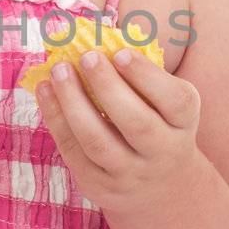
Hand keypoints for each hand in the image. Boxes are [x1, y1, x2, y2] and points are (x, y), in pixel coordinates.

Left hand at [35, 45, 204, 220]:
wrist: (159, 189)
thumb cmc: (158, 126)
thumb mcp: (165, 106)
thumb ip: (143, 77)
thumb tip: (102, 39)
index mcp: (183, 124)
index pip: (175, 101)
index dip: (148, 77)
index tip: (121, 53)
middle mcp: (162, 152)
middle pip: (136, 123)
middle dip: (107, 86)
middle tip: (87, 56)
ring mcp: (130, 174)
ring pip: (98, 140)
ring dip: (73, 102)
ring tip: (59, 71)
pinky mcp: (99, 185)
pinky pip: (73, 151)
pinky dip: (56, 119)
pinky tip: (45, 90)